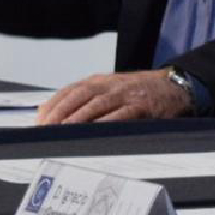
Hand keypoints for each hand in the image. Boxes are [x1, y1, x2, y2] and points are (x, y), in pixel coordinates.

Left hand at [37, 69, 190, 124]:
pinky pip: (120, 116)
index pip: (70, 90)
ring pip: (96, 105)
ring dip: (77, 119)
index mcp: (101, 80)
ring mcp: (126, 95)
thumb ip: (88, 100)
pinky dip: (104, 124)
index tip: (38, 120)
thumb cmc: (140, 92)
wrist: (176, 87)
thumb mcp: (112, 89)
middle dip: (59, 112)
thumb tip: (55, 115)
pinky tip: (92, 134)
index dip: (53, 104)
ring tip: (62, 132)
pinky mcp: (141, 107)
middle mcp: (111, 85)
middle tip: (45, 129)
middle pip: (79, 95)